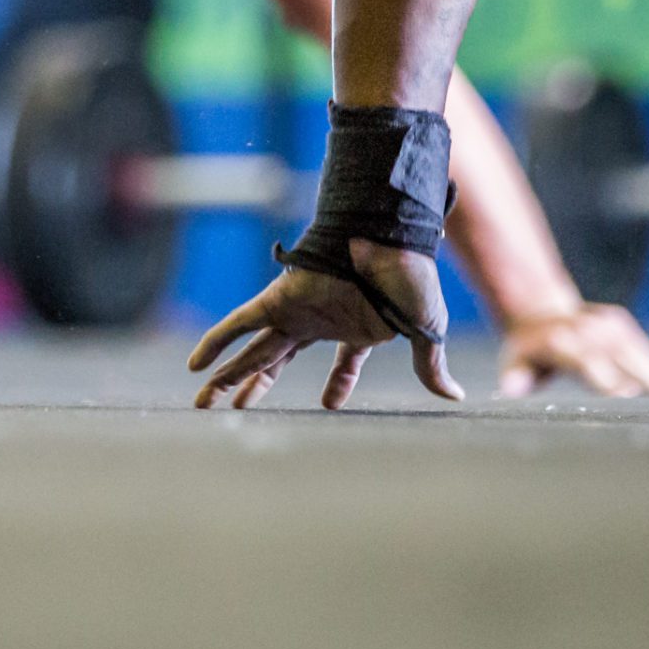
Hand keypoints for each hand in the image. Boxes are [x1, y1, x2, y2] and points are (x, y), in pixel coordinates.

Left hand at [189, 242, 461, 409]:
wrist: (390, 237)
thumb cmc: (410, 277)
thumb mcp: (423, 329)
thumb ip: (428, 365)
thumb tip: (454, 396)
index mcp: (355, 326)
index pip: (344, 362)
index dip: (339, 385)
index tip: (330, 405)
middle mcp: (320, 319)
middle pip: (279, 361)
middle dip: (256, 386)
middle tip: (234, 410)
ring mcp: (298, 310)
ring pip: (253, 350)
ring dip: (228, 376)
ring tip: (202, 402)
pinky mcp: (280, 298)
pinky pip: (238, 322)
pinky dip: (214, 342)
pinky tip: (194, 366)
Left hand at [497, 304, 648, 399]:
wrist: (540, 310)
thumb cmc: (526, 350)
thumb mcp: (515, 360)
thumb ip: (516, 375)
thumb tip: (512, 388)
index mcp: (563, 342)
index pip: (588, 361)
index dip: (607, 376)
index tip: (628, 393)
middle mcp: (590, 330)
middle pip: (624, 358)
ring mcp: (608, 325)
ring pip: (641, 355)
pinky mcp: (622, 325)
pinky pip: (647, 353)